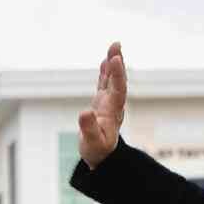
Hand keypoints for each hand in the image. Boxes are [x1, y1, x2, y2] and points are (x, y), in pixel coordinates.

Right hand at [77, 42, 125, 168]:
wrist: (102, 156)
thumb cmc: (97, 151)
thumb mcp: (92, 143)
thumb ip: (88, 128)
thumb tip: (85, 112)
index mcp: (113, 112)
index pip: (117, 90)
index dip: (117, 75)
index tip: (115, 60)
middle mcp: (114, 105)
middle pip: (118, 81)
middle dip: (117, 63)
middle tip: (116, 46)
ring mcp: (109, 103)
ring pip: (112, 79)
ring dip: (114, 63)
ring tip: (114, 46)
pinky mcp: (102, 103)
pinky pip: (105, 84)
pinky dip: (106, 72)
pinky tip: (106, 60)